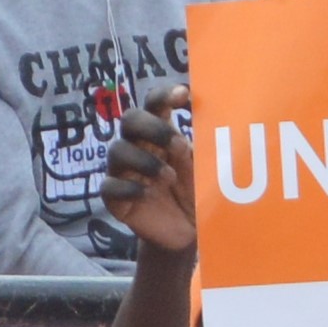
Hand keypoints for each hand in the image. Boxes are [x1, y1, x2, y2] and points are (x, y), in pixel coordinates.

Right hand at [102, 85, 195, 253]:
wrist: (188, 232)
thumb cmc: (196, 191)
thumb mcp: (205, 166)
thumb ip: (207, 144)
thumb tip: (217, 118)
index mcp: (160, 132)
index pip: (154, 102)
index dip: (165, 94)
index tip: (185, 95)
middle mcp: (138, 145)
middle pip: (130, 119)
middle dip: (153, 127)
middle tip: (178, 145)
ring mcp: (123, 171)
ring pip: (117, 150)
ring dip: (146, 160)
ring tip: (170, 178)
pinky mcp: (115, 198)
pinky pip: (109, 186)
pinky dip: (129, 188)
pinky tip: (147, 194)